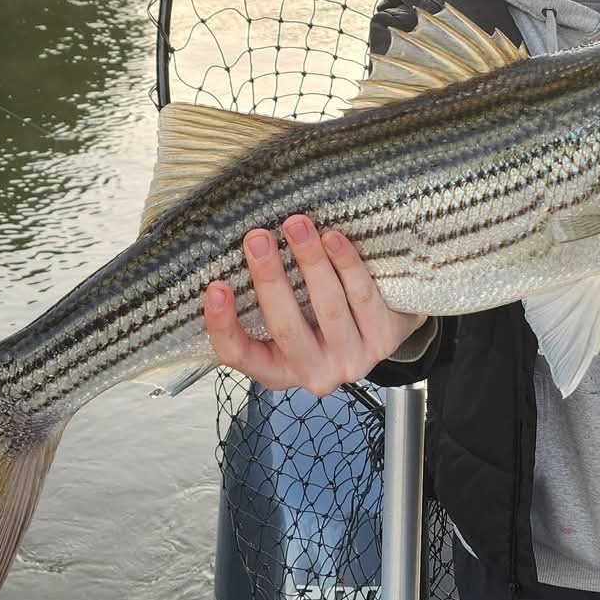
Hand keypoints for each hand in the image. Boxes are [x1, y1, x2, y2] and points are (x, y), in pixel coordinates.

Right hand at [203, 215, 425, 395]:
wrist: (384, 324)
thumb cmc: (321, 317)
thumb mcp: (288, 318)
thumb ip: (264, 299)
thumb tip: (240, 249)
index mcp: (275, 370)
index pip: (238, 355)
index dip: (222, 325)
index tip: (215, 287)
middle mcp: (312, 374)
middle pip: (286, 328)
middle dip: (270, 278)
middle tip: (257, 238)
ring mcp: (350, 361)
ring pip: (328, 308)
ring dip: (310, 261)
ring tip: (296, 225)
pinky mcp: (382, 342)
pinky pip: (362, 297)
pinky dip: (346, 264)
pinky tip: (333, 238)